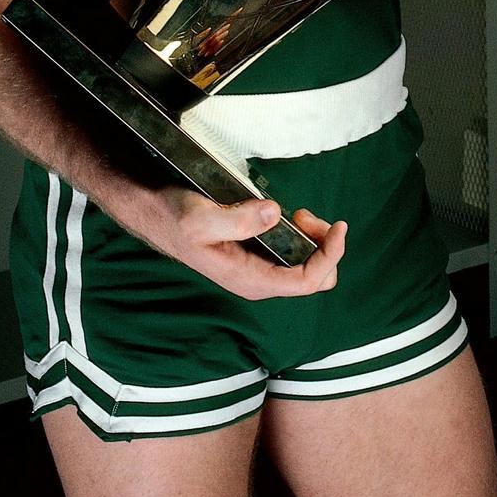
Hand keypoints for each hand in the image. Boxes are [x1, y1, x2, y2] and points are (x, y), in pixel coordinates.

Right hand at [131, 187, 346, 300]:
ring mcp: (259, 270)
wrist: (157, 214)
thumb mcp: (201, 218)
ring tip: (301, 214)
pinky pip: (294, 255)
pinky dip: (302, 236)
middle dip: (325, 249)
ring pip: (308, 268)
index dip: (330, 257)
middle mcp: (258, 281)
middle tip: (307, 216)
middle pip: (316, 280)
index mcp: (249, 280)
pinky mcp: (258, 255)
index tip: (339, 226)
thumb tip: (275, 214)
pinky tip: (291, 216)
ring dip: (315, 241)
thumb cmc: (176, 217)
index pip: (306, 282)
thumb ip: (237, 219)